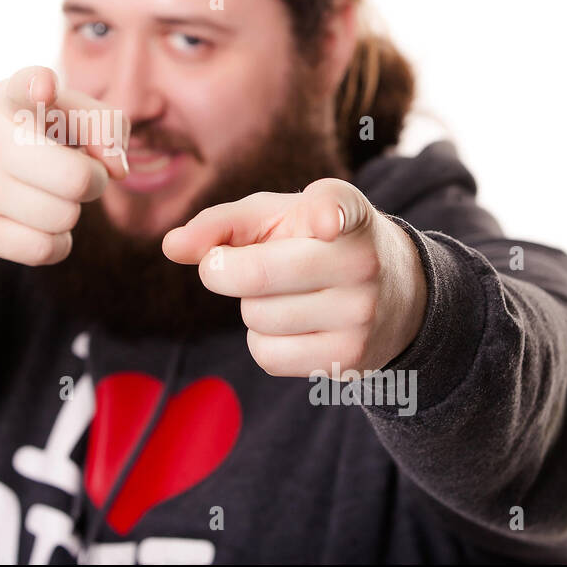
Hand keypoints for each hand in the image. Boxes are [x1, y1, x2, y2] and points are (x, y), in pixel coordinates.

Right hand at [0, 65, 129, 265]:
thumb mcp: (52, 110)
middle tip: (77, 175)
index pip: (25, 84)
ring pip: (64, 217)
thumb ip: (101, 123)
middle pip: (76, 178)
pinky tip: (39, 224)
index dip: (40, 86)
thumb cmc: (15, 135)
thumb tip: (118, 170)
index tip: (43, 89)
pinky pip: (44, 249)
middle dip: (93, 181)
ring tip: (47, 196)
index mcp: (9, 97)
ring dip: (70, 212)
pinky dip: (56, 242)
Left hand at [162, 178, 427, 375]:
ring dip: (252, 307)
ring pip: (257, 318)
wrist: (394, 294)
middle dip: (225, 271)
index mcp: (346, 212)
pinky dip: (263, 340)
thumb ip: (221, 223)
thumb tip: (171, 247)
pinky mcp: (350, 358)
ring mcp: (361, 314)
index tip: (325, 221)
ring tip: (286, 293)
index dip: (327, 214)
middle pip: (257, 276)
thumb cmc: (314, 242)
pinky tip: (294, 324)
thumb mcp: (276, 218)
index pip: (338, 209)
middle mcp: (362, 261)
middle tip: (227, 264)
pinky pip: (267, 355)